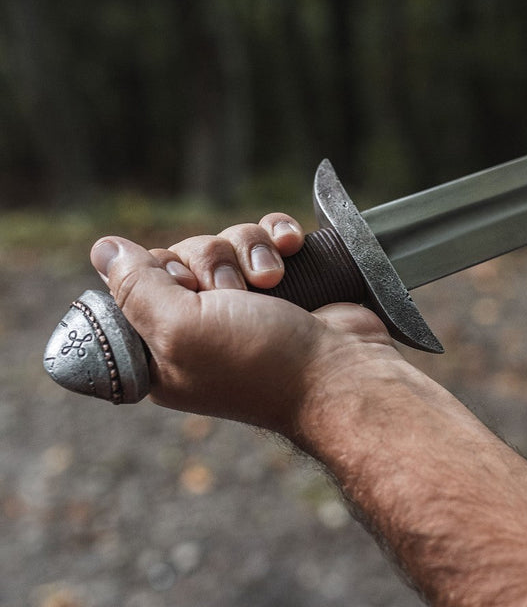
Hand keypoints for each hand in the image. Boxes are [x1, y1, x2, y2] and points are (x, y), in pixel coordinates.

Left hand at [90, 213, 406, 437]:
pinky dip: (278, 235)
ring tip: (274, 279)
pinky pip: (268, 237)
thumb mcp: (181, 328)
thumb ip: (135, 287)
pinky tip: (292, 247)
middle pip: (185, 253)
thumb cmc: (263, 362)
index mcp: (165, 348)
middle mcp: (203, 325)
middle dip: (213, 262)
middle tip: (236, 293)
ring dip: (251, 250)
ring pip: (228, 242)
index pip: (137, 282)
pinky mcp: (287, 284)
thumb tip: (104, 248)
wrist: (343, 371)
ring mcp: (247, 304)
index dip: (159, 273)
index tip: (186, 290)